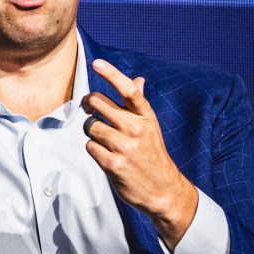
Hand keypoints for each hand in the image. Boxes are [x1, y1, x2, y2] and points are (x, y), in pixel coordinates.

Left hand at [81, 59, 197, 250]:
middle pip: (98, 103)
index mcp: (146, 116)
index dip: (111, 74)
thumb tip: (138, 79)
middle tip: (90, 108)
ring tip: (104, 139)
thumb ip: (139, 103)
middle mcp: (136, 128)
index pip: (128, 90)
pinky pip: (90, 146)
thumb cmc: (153, 154)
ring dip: (92, 131)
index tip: (97, 62)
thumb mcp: (150, 126)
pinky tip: (106, 155)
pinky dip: (94, 149)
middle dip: (89, 104)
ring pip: (90, 126)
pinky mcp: (113, 164)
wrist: (164, 191)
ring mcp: (124, 147)